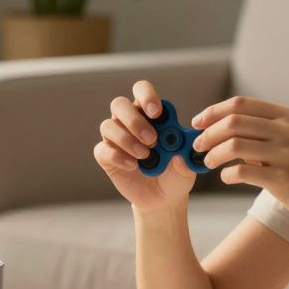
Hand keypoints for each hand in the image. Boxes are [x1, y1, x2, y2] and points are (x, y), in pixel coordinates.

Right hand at [94, 80, 197, 211]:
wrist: (162, 198)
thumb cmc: (175, 174)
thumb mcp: (186, 168)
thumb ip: (185, 159)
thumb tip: (178, 155)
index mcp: (150, 113)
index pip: (141, 91)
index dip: (146, 96)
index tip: (157, 112)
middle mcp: (129, 121)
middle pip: (119, 105)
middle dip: (135, 121)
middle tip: (152, 139)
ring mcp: (115, 138)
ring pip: (108, 125)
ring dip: (127, 140)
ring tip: (146, 156)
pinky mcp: (106, 156)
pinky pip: (102, 150)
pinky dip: (117, 156)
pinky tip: (133, 166)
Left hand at [190, 95, 288, 229]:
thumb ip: (260, 132)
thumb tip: (219, 129)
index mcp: (286, 116)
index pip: (240, 104)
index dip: (213, 111)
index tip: (197, 122)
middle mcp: (287, 130)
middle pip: (233, 122)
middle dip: (207, 133)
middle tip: (197, 145)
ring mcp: (286, 154)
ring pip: (234, 145)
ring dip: (213, 153)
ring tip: (206, 162)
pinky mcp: (283, 178)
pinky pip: (242, 171)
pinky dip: (227, 174)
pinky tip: (226, 177)